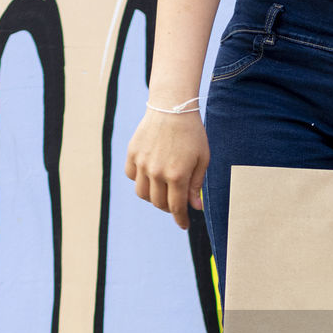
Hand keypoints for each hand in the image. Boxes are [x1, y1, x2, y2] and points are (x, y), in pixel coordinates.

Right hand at [124, 109, 208, 229]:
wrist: (172, 107)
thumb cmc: (192, 134)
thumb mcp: (202, 159)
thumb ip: (196, 185)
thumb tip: (195, 207)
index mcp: (177, 175)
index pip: (176, 207)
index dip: (180, 219)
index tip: (184, 225)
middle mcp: (157, 172)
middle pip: (158, 203)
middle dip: (168, 208)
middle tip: (176, 203)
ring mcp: (142, 163)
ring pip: (142, 193)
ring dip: (153, 197)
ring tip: (163, 190)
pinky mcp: (132, 154)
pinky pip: (131, 176)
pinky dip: (139, 180)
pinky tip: (150, 175)